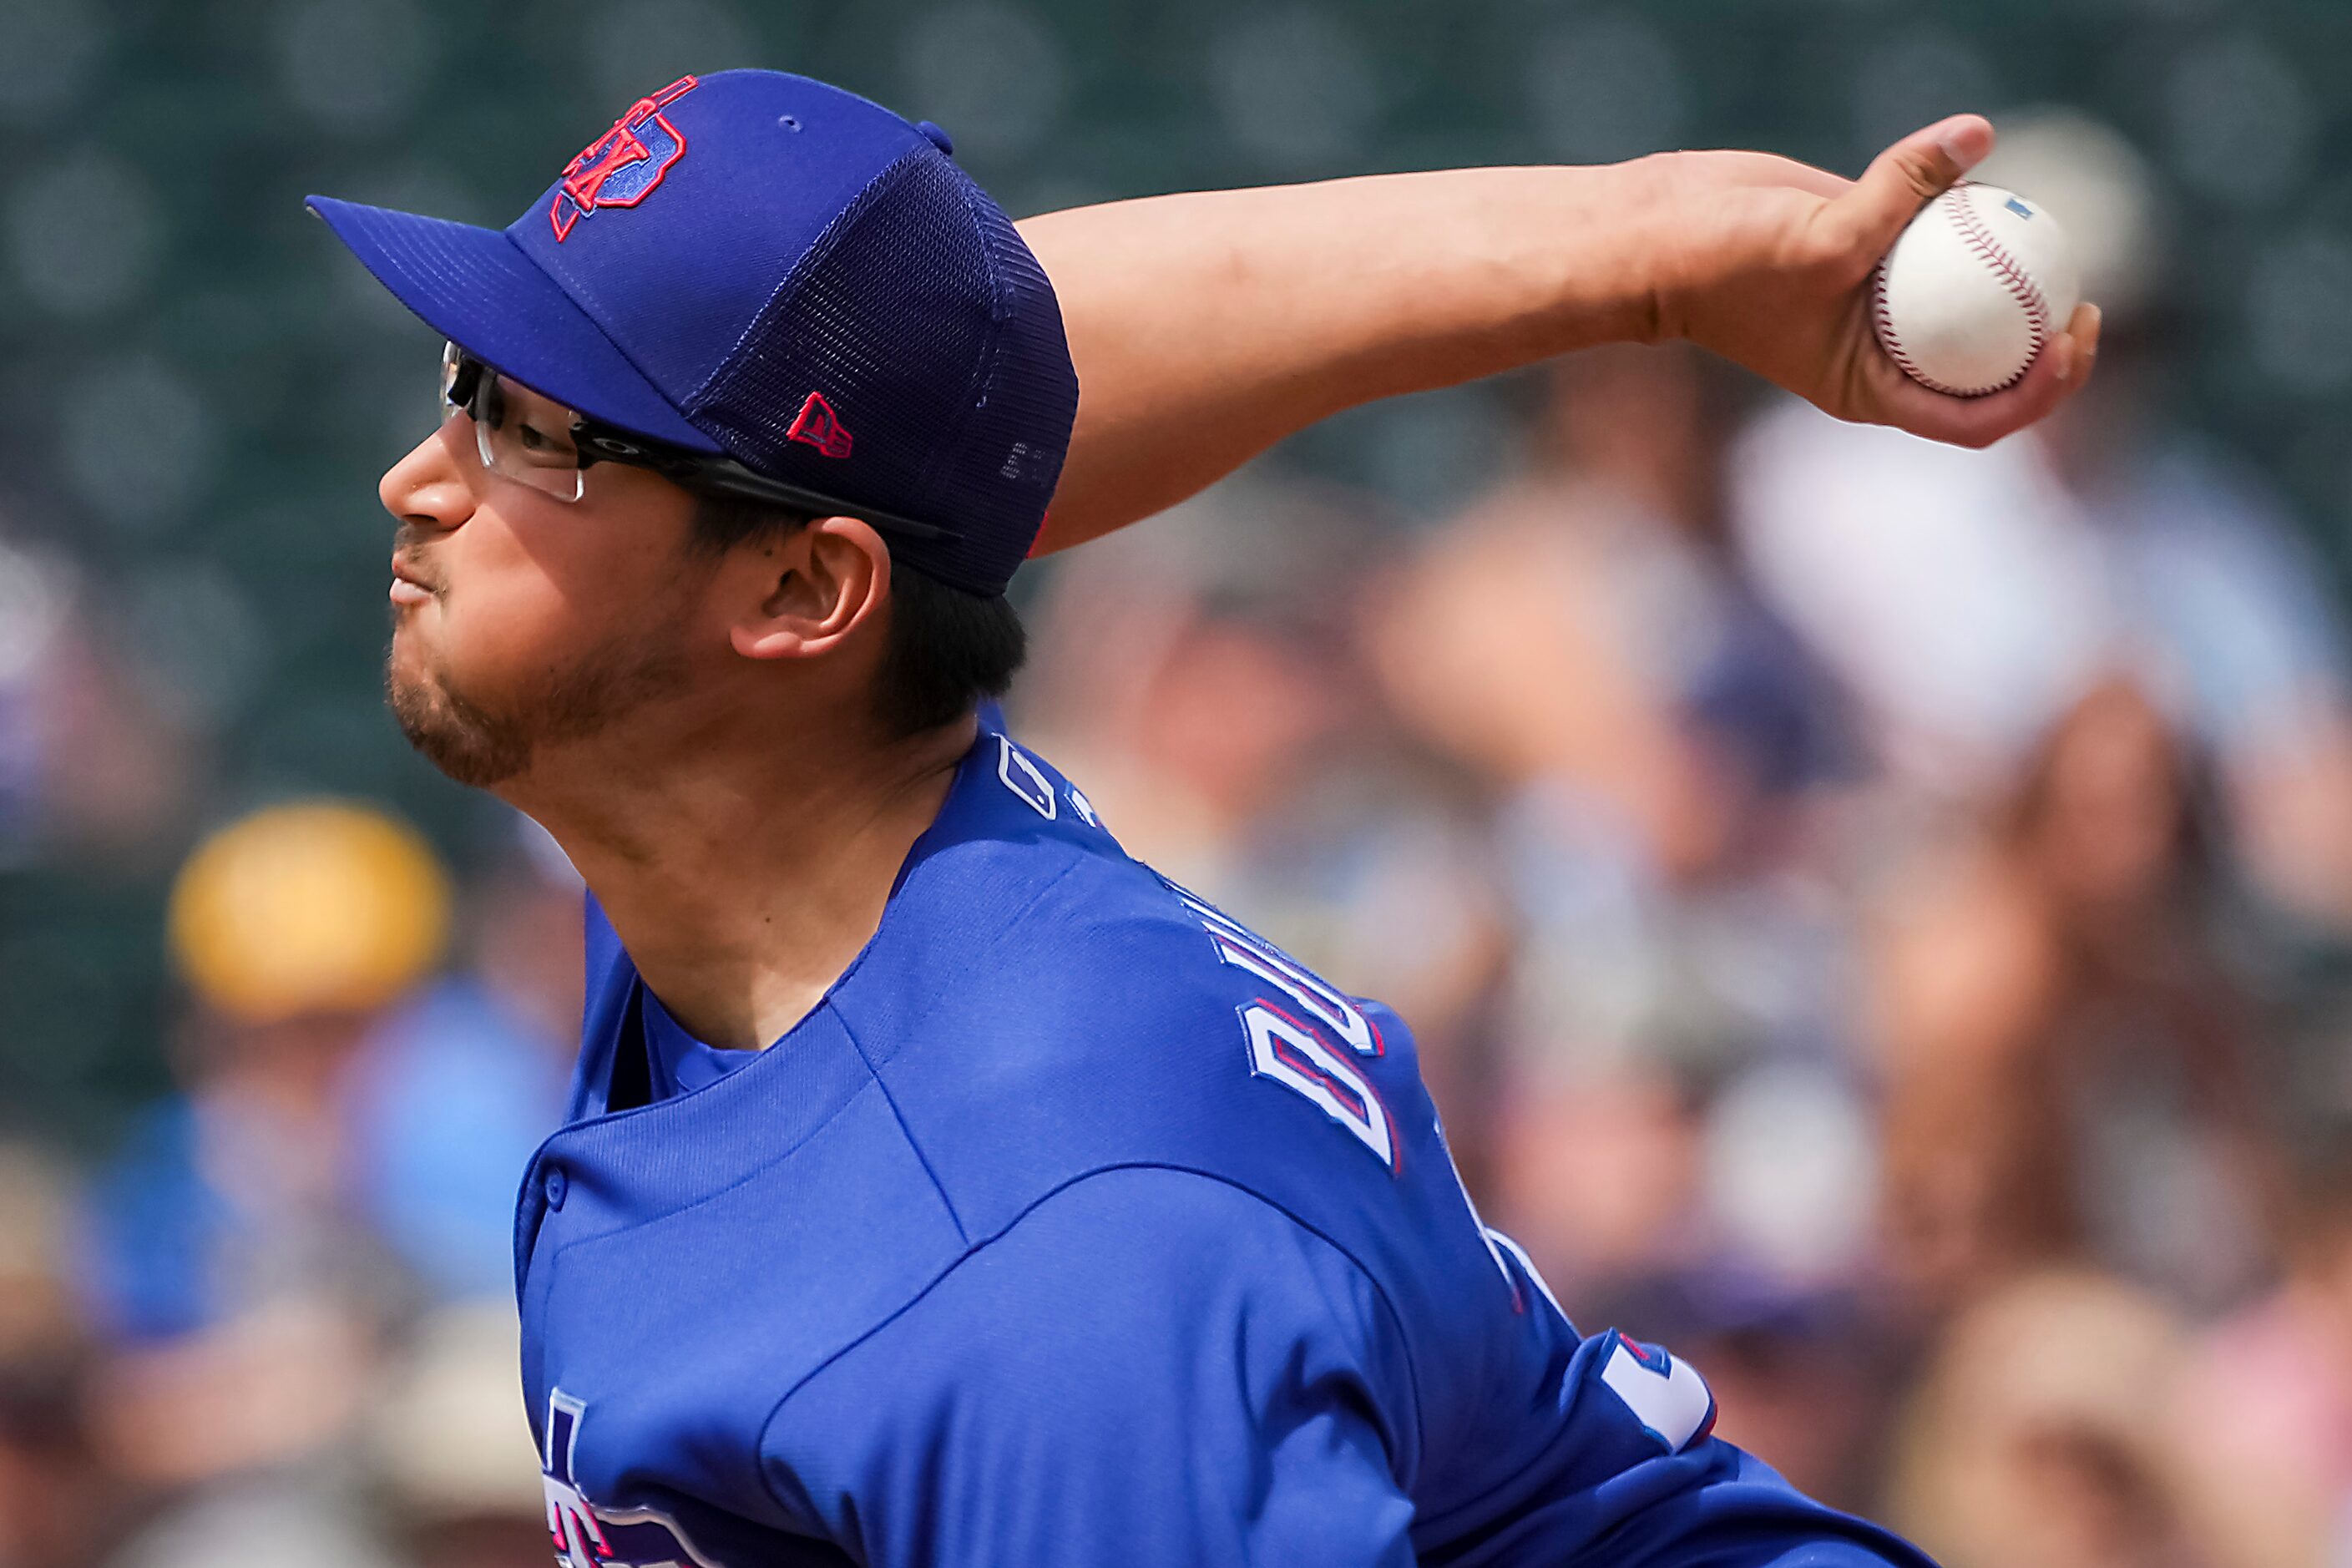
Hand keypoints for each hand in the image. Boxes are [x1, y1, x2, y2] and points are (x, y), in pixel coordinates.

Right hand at [1649, 115, 2100, 448]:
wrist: (1662, 232)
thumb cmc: (1726, 264)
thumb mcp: (1822, 236)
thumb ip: (1903, 189)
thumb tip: (1977, 133)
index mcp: (1873, 390)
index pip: (1974, 419)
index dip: (2036, 393)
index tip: (2063, 340)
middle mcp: (1884, 357)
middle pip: (1991, 370)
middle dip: (2049, 347)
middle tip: (2082, 300)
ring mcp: (1882, 305)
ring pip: (1971, 302)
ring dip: (2012, 277)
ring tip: (2042, 235)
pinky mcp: (1874, 247)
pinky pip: (1940, 238)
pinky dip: (1968, 215)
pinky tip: (1984, 176)